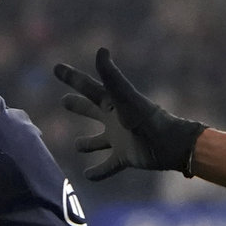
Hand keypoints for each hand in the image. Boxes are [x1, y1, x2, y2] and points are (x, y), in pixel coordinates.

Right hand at [53, 48, 204, 181]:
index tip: (56, 68)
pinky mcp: (124, 158)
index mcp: (112, 102)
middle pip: (91, 110)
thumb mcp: (125, 97)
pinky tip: (87, 175)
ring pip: (98, 141)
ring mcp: (119, 139)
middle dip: (77, 105)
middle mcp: (114, 119)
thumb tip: (101, 50)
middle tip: (63, 100)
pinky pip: (108, 166)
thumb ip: (112, 77)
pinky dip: (98, 172)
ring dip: (87, 144)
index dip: (72, 77)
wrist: (169, 145)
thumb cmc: (147, 119)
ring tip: (77, 145)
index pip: (87, 87)